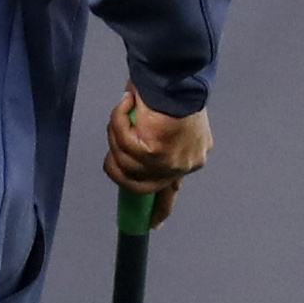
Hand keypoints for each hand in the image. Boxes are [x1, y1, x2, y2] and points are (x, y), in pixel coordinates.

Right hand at [105, 90, 212, 224]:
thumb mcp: (170, 119)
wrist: (180, 78)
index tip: (153, 225)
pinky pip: (122, 146)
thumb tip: (135, 139)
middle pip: (144, 187)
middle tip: (111, 159)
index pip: (174, 190)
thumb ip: (160, 138)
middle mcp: (185, 164)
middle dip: (120, 171)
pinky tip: (126, 103)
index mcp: (193, 156)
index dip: (161, 208)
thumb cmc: (176, 89)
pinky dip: (118, 123)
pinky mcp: (154, 155)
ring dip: (117, 137)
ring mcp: (170, 163)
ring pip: (125, 164)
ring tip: (123, 110)